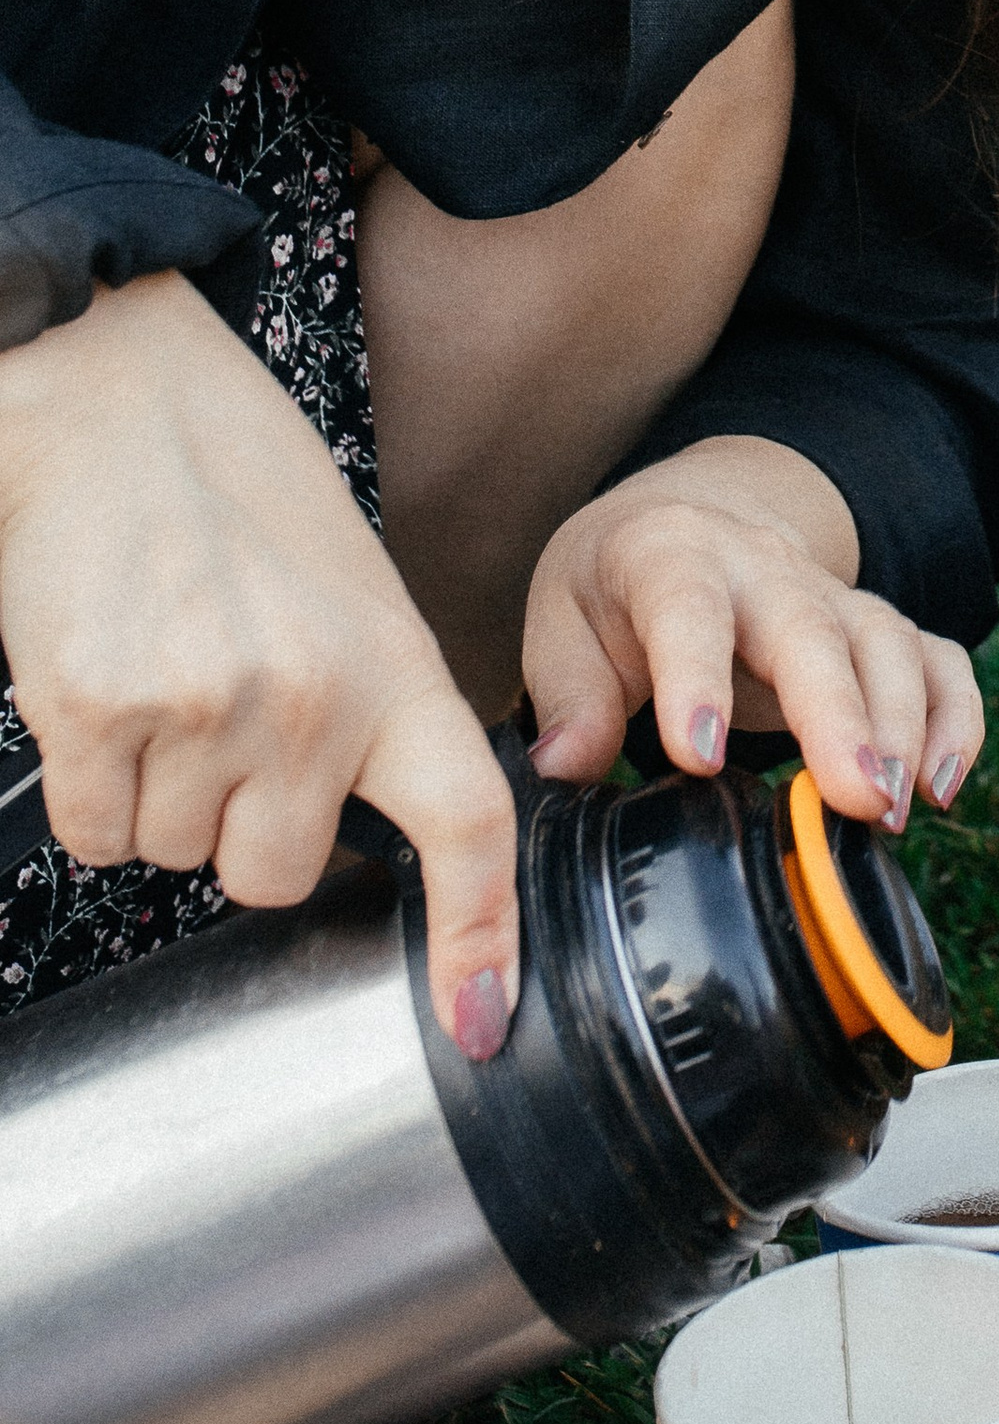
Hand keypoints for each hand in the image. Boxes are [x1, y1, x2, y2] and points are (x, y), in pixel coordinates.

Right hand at [0, 271, 520, 1054]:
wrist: (119, 402)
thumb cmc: (237, 489)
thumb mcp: (351, 591)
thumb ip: (368, 710)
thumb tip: (344, 834)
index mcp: (395, 665)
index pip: (469, 821)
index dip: (479, 934)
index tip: (479, 1021)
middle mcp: (310, 700)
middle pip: (275, 876)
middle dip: (246, 825)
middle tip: (230, 713)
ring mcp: (202, 711)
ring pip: (176, 856)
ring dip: (163, 795)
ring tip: (169, 671)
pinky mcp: (96, 711)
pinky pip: (96, 829)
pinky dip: (93, 785)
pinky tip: (108, 686)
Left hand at [522, 437, 983, 830]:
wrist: (686, 521)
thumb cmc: (618, 587)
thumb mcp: (563, 621)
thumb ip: (567, 693)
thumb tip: (566, 765)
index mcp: (672, 554)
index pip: (687, 604)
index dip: (695, 675)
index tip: (698, 756)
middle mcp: (765, 567)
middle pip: (811, 627)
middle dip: (839, 713)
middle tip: (858, 799)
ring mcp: (831, 595)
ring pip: (886, 643)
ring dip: (900, 727)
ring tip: (892, 811)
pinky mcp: (874, 630)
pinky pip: (938, 660)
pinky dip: (955, 717)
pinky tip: (946, 786)